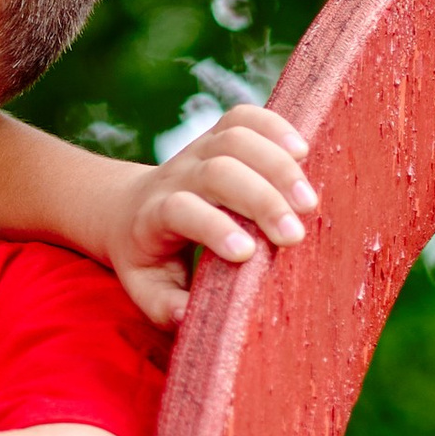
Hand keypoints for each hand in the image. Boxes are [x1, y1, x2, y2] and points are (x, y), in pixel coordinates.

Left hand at [111, 106, 315, 323]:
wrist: (127, 209)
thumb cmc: (146, 258)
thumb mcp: (146, 289)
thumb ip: (165, 308)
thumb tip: (190, 319)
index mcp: (153, 216)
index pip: (180, 210)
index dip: (213, 226)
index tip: (247, 254)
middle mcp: (175, 176)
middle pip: (217, 171)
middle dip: (260, 200)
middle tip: (294, 236)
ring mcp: (196, 150)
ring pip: (235, 138)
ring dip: (277, 165)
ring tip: (308, 202)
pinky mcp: (217, 135)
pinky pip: (245, 116)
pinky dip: (275, 126)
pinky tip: (303, 152)